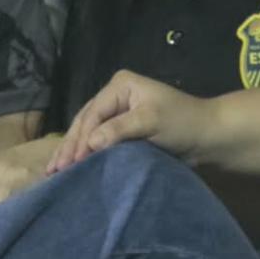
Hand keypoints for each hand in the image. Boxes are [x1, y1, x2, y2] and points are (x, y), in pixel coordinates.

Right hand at [49, 70, 208, 171]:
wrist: (207, 136)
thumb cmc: (182, 122)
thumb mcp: (151, 121)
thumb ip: (120, 130)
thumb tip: (90, 142)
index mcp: (120, 85)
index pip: (94, 113)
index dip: (81, 139)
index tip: (71, 163)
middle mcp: (114, 96)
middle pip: (85, 122)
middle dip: (70, 146)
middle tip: (53, 171)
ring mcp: (117, 113)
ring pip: (87, 132)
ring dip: (72, 151)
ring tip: (54, 172)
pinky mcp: (122, 130)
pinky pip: (97, 142)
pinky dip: (85, 154)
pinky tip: (72, 167)